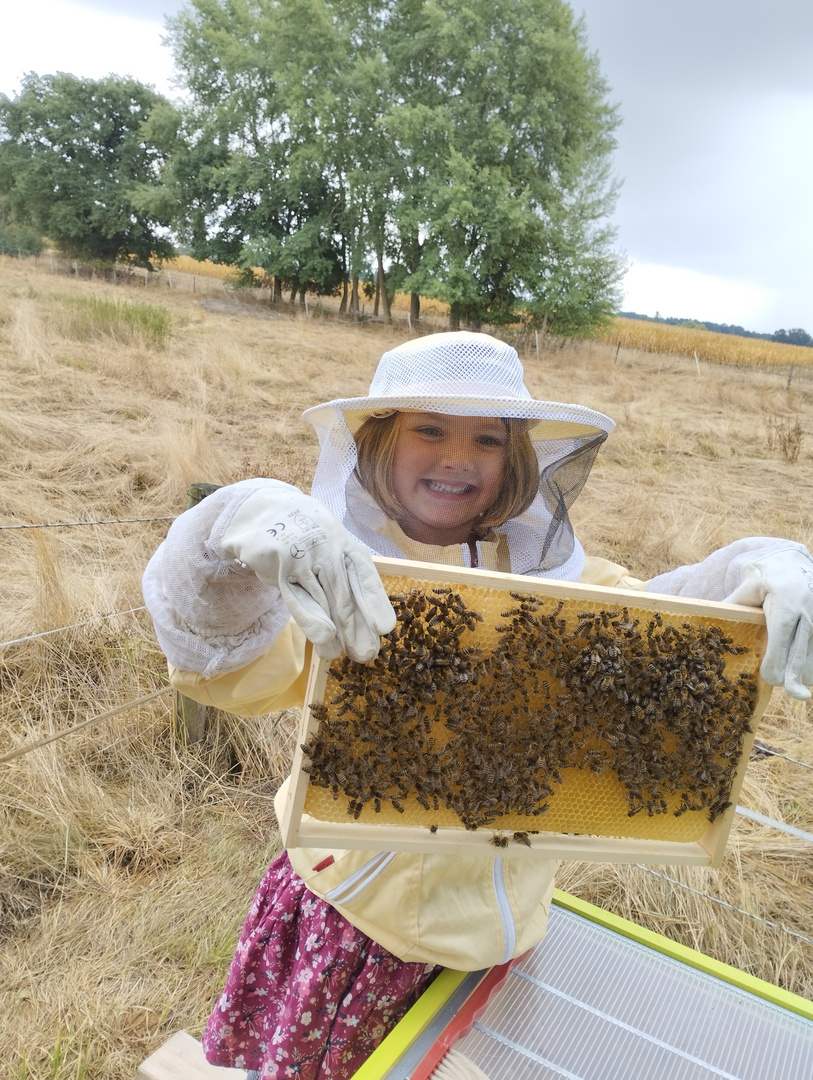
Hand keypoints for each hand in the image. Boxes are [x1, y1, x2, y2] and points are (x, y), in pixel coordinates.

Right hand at [221, 481, 395, 661]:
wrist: (259, 510)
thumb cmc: (301, 534)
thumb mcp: (326, 544)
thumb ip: (340, 575)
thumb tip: (356, 615)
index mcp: (343, 542)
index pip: (364, 573)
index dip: (374, 600)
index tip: (384, 627)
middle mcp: (327, 547)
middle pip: (344, 593)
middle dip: (356, 626)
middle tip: (365, 653)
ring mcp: (303, 554)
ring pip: (323, 599)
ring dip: (335, 630)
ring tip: (339, 655)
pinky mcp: (280, 563)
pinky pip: (297, 596)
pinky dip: (311, 618)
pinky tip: (323, 635)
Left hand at [724, 549, 812, 699]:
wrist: (794, 563)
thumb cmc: (766, 575)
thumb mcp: (748, 584)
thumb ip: (734, 604)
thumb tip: (711, 620)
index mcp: (784, 601)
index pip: (781, 635)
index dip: (777, 658)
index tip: (770, 677)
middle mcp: (807, 610)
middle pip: (801, 649)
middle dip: (795, 674)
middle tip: (794, 694)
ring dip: (804, 671)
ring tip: (797, 689)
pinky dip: (811, 663)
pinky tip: (805, 676)